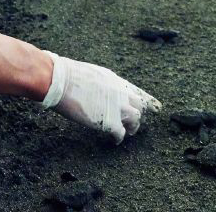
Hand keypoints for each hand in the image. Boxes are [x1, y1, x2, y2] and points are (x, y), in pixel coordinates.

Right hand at [40, 52, 160, 143]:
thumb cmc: (67, 76)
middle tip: (131, 122)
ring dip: (131, 127)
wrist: (61, 81)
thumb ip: (100, 84)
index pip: (136, 91)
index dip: (146, 101)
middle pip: (139, 106)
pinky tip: (114, 141)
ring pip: (135, 120)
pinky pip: (121, 134)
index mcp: (114, 80)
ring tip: (125, 132)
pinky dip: (118, 138)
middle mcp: (120, 93)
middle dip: (137, 114)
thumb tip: (97, 90)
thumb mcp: (90, 74)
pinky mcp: (109, 122)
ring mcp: (117, 107)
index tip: (155, 107)